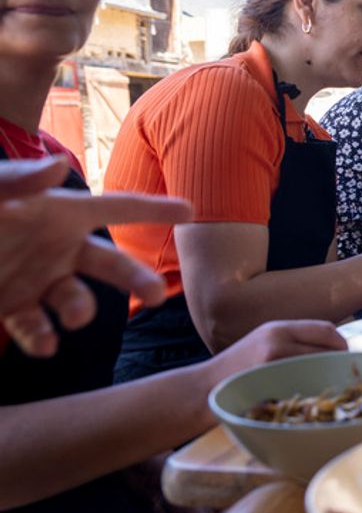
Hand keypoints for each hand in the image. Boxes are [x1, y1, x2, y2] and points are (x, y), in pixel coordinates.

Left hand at [0, 159, 192, 356]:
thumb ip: (19, 181)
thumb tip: (59, 168)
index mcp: (55, 212)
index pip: (116, 208)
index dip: (155, 208)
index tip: (192, 211)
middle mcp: (51, 246)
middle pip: (108, 263)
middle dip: (136, 278)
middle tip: (155, 295)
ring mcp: (31, 278)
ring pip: (76, 300)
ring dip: (81, 311)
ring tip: (69, 320)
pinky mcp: (8, 306)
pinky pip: (35, 327)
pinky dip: (41, 337)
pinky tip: (40, 343)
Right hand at [201, 319, 346, 383]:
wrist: (200, 390)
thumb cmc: (235, 373)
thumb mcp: (262, 346)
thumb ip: (292, 345)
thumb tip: (330, 354)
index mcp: (278, 327)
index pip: (326, 329)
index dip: (342, 344)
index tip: (346, 358)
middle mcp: (277, 336)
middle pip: (328, 345)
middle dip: (340, 361)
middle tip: (345, 376)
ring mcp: (273, 356)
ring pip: (319, 363)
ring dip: (330, 376)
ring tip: (332, 388)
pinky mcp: (267, 376)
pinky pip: (303, 382)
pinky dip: (313, 389)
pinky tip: (314, 399)